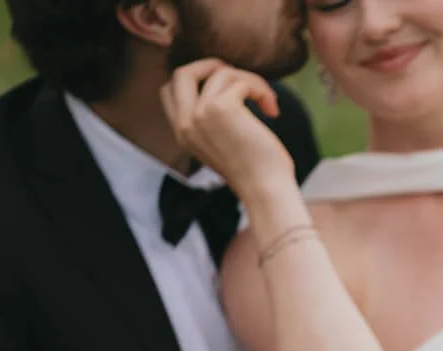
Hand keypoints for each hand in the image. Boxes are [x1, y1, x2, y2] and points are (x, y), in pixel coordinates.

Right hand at [161, 59, 294, 199]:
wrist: (266, 191)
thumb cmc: (256, 171)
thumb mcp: (223, 143)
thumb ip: (213, 120)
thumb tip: (226, 81)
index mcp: (183, 133)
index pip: (170, 91)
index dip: (196, 80)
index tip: (225, 88)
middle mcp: (185, 123)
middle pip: (182, 73)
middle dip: (211, 66)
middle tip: (239, 79)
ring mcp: (200, 114)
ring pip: (221, 73)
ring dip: (250, 81)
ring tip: (268, 101)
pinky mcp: (221, 108)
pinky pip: (242, 81)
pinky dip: (261, 89)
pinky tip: (272, 110)